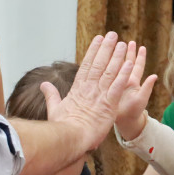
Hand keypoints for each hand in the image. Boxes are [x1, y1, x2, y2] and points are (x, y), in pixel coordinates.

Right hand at [45, 36, 155, 150]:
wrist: (70, 139)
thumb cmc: (62, 127)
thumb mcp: (54, 108)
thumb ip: (51, 94)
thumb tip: (43, 84)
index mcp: (77, 89)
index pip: (86, 66)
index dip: (93, 51)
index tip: (98, 40)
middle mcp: (89, 89)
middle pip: (99, 64)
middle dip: (106, 48)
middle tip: (113, 35)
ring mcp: (99, 95)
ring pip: (110, 72)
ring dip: (117, 57)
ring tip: (122, 44)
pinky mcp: (109, 104)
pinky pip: (118, 86)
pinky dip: (124, 74)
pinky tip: (129, 63)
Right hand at [113, 42, 155, 137]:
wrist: (122, 122)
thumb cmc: (133, 112)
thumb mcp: (141, 100)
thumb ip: (147, 88)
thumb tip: (154, 76)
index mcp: (133, 82)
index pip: (137, 66)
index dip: (139, 57)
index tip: (140, 46)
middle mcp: (125, 81)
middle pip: (127, 64)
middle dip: (128, 52)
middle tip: (128, 42)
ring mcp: (115, 84)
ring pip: (116, 67)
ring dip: (117, 57)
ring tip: (116, 46)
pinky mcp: (107, 88)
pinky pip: (106, 75)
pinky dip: (105, 67)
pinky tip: (100, 60)